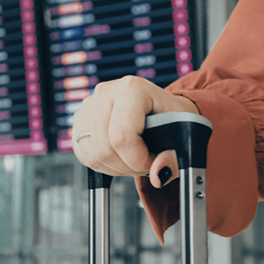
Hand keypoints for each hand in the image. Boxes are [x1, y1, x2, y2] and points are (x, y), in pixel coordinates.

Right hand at [71, 76, 198, 187]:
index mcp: (132, 88)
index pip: (122, 137)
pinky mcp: (80, 119)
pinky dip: (102, 164)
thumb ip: (174, 160)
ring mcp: (89, 105)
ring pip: (93, 156)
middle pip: (105, 149)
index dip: (138, 160)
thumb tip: (157, 176)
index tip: (154, 161)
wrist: (162, 110)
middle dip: (128, 166)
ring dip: (115, 168)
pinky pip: (83, 155)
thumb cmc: (172, 120)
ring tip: (134, 158)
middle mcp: (106, 92)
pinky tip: (120, 156)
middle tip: (146, 162)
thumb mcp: (183, 138)